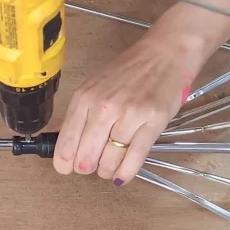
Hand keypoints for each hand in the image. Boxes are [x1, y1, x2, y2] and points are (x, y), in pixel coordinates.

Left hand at [53, 26, 205, 184]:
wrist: (164, 54)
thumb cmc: (129, 70)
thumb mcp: (95, 85)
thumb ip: (82, 113)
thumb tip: (69, 145)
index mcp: (85, 96)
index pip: (67, 142)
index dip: (64, 162)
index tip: (67, 168)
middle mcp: (104, 107)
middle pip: (86, 156)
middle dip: (86, 168)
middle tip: (91, 167)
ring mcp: (130, 115)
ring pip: (110, 160)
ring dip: (107, 171)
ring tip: (109, 168)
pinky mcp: (153, 122)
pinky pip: (135, 158)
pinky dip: (126, 173)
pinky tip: (122, 175)